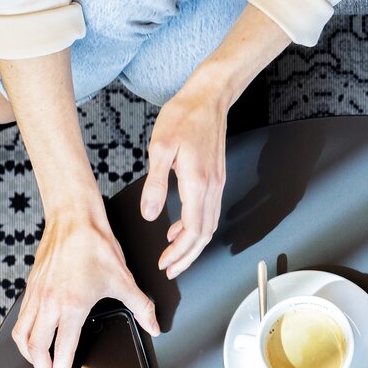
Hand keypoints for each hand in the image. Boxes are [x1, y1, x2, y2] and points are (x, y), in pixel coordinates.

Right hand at [12, 204, 159, 367]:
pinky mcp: (30, 287)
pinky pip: (21, 318)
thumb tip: (154, 326)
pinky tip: (34, 336)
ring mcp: (36, 295)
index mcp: (71, 306)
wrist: (73, 218)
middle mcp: (48, 303)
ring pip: (22, 335)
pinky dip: (25, 334)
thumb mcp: (124, 280)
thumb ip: (141, 307)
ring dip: (30, 354)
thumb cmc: (95, 245)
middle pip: (35, 348)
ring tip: (41, 363)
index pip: (62, 349)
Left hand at [140, 75, 227, 278]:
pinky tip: (180, 228)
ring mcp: (217, 184)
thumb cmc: (184, 117)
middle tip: (170, 269)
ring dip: (193, 245)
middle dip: (188, 257)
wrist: (209, 98)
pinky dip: (196, 227)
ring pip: (209, 226)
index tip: (165, 263)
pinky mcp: (216, 179)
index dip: (179, 253)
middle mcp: (212, 187)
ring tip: (175, 256)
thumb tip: (150, 214)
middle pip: (204, 235)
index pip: (192, 231)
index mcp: (198, 183)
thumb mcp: (159, 149)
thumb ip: (155, 185)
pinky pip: (209, 212)